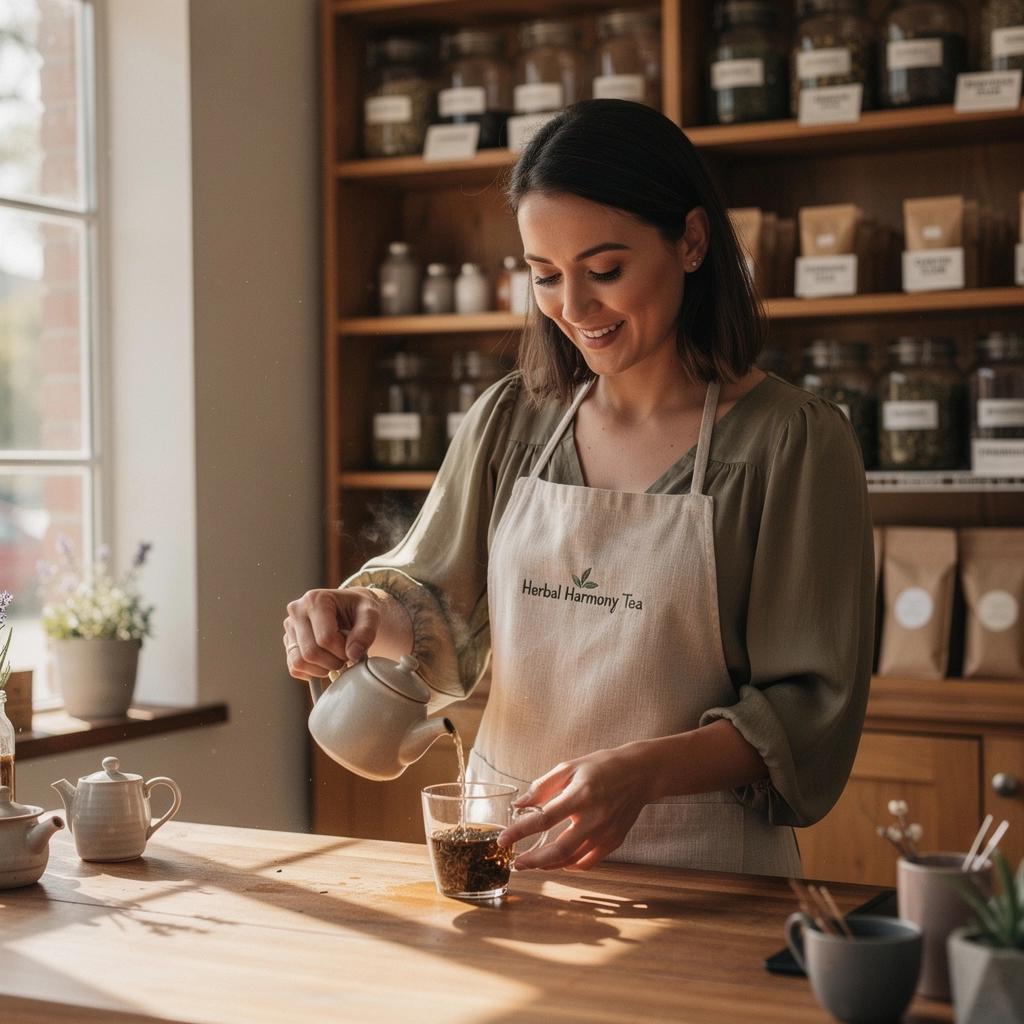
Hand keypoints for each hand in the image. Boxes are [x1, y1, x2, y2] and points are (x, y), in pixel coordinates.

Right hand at [283, 587, 382, 680]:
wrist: (351, 608)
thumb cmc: (359, 609)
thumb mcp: (371, 614)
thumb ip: (366, 632)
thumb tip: (353, 654)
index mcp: (315, 599)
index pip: (325, 638)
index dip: (343, 652)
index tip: (354, 651)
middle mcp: (297, 611)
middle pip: (310, 652)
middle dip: (333, 662)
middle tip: (347, 658)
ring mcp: (290, 627)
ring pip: (299, 662)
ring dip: (322, 669)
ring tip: (336, 659)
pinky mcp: (288, 642)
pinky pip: (294, 668)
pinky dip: (312, 672)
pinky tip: (326, 663)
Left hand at [496, 744, 656, 871]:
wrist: (639, 773)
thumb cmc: (601, 766)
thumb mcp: (569, 767)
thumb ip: (543, 787)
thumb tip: (519, 805)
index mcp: (579, 795)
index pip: (543, 819)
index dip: (519, 831)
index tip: (502, 840)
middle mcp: (594, 817)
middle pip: (559, 849)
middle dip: (534, 861)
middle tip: (517, 863)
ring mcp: (606, 832)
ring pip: (573, 860)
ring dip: (549, 866)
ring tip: (533, 864)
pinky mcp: (615, 841)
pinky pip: (589, 862)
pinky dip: (571, 865)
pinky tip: (559, 861)